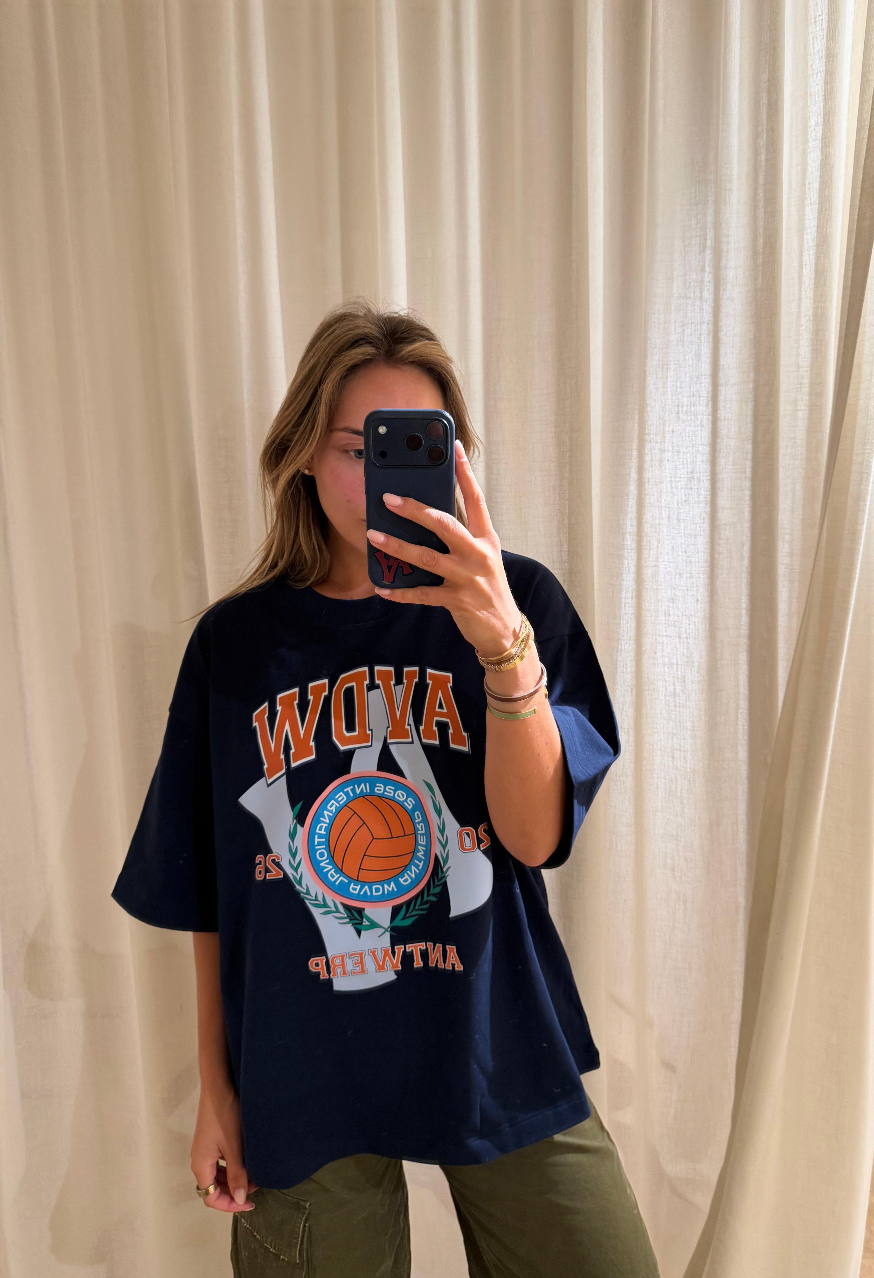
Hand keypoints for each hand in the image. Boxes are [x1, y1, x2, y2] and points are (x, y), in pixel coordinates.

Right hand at [190, 1080, 257, 1211]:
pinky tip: (247, 1159)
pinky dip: (233, 1166)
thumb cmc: (226, 1115)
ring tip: (255, 1173)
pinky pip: (220, 1161)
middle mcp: (199, 1159)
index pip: (210, 1198)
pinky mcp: (211, 1138)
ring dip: (234, 1178)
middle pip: (213, 1187)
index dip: (230, 1205)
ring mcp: (204, 1148)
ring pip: (218, 1174)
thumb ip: (237, 1175)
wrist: (219, 1084)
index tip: (251, 1203)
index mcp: (201, 1165)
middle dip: (234, 1191)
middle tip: (257, 1185)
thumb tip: (241, 1200)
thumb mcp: (235, 1147)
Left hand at [365, 440, 521, 655]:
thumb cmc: (487, 586)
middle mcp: (479, 554)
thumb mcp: (482, 556)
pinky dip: (400, 590)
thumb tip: (425, 516)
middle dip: (415, 509)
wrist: (503, 628)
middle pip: (445, 523)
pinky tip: (382, 586)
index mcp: (487, 538)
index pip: (476, 499)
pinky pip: (422, 594)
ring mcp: (468, 578)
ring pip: (427, 557)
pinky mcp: (457, 601)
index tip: (454, 448)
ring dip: (397, 546)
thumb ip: (461, 536)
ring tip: (374, 536)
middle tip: (389, 498)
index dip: (465, 473)